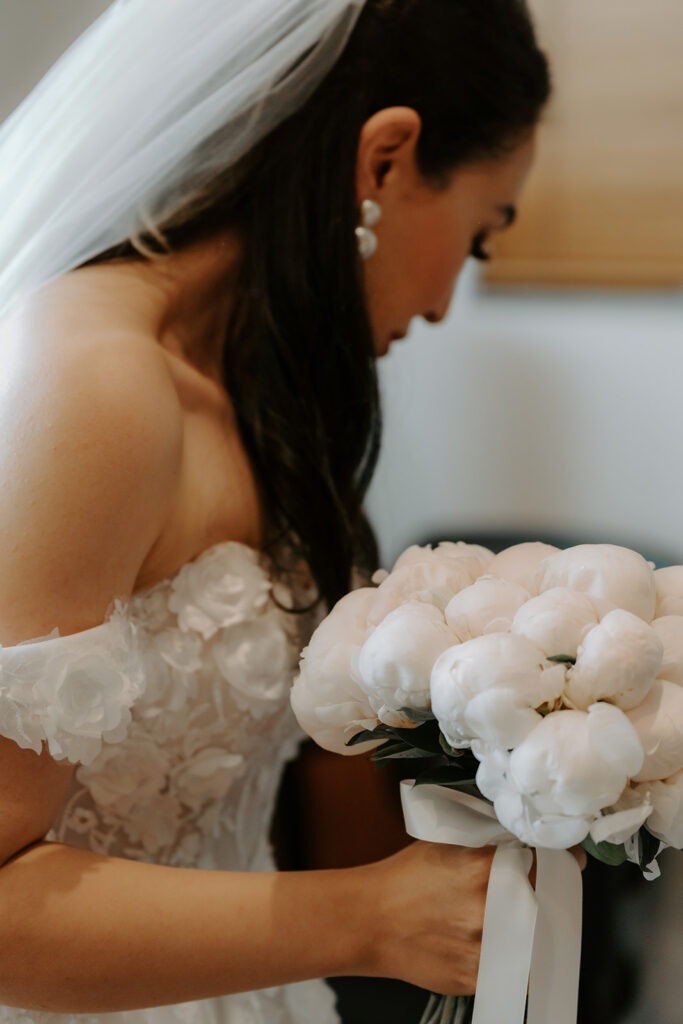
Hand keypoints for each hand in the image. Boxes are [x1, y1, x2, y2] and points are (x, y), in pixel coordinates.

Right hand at [355, 839, 587, 996]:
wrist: (368, 920)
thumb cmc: (405, 878)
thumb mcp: (447, 843)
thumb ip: (489, 844)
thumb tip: (531, 841)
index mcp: (481, 868)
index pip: (545, 862)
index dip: (561, 859)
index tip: (569, 859)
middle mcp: (487, 909)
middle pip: (546, 901)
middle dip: (549, 893)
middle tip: (547, 886)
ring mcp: (482, 948)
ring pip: (534, 938)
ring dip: (534, 927)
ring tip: (518, 915)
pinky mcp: (475, 977)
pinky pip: (513, 969)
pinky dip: (512, 956)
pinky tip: (497, 940)